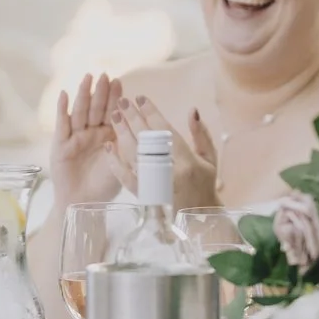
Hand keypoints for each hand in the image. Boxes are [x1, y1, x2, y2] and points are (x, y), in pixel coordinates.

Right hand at [51, 73, 124, 205]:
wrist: (83, 204)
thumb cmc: (104, 185)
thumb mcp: (122, 164)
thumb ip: (128, 147)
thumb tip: (142, 128)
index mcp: (108, 136)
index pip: (112, 112)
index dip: (115, 98)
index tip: (119, 82)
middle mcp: (91, 133)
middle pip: (96, 108)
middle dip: (101, 92)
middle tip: (105, 75)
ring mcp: (75, 137)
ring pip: (80, 112)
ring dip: (83, 94)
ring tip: (87, 78)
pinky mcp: (60, 145)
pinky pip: (62, 124)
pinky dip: (62, 109)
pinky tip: (64, 94)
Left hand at [110, 94, 219, 209]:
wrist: (197, 220)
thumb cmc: (205, 185)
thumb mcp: (209, 159)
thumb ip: (200, 134)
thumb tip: (192, 110)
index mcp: (186, 161)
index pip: (164, 130)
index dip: (151, 112)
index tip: (141, 98)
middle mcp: (168, 171)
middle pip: (145, 139)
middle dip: (132, 117)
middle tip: (122, 101)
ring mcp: (153, 184)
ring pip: (132, 154)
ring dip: (121, 134)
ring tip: (114, 116)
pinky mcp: (142, 195)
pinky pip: (124, 176)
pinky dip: (114, 161)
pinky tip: (108, 146)